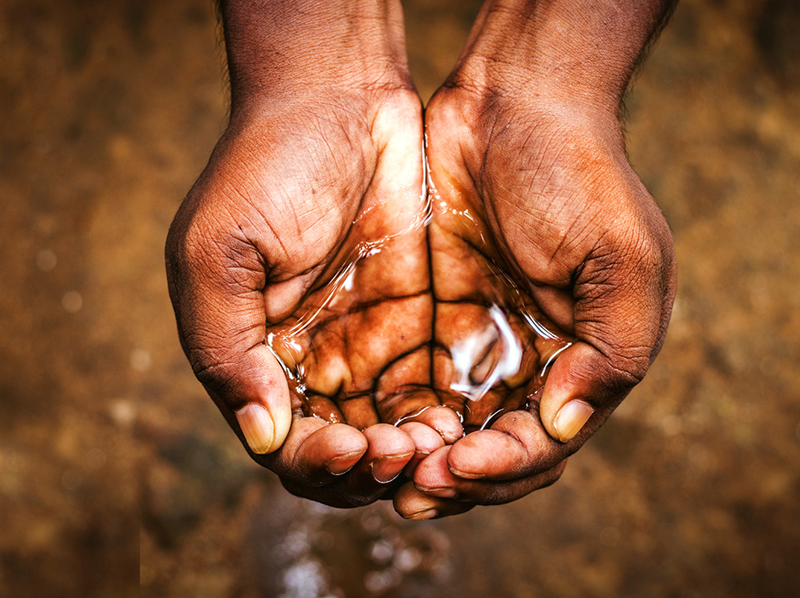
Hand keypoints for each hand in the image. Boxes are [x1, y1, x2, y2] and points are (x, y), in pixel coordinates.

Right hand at [165, 0, 461, 507]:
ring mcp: (366, 343)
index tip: (353, 448)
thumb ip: (227, 349)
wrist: (339, 96)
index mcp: (256, 357)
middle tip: (403, 452)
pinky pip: (431, 388)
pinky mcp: (417, 320)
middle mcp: (312, 362)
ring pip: (391, 434)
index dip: (317, 463)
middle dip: (370, 470)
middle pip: (342, 455)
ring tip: (437, 442)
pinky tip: (459, 415)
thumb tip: (263, 437)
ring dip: (413, 454)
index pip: (284, 445)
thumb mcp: (217, 252)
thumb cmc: (266, 165)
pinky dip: (444, 416)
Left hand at [394, 0, 676, 516]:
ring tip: (382, 465)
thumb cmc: (578, 176)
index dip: (504, 468)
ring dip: (415, 458)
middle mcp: (526, 367)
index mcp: (578, 365)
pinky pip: (404, 384)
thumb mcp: (623, 259)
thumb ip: (613, 352)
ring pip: (443, 430)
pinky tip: (363, 425)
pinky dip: (387, 412)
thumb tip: (563, 427)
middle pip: (489, 454)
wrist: (511, 104)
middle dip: (454, 478)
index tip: (460, 464)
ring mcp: (473, 345)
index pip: (541, 446)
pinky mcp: (426, 319)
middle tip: (412, 488)